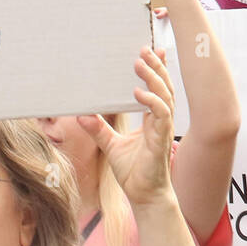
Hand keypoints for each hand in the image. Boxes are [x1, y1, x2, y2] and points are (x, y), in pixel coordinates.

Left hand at [79, 47, 175, 207]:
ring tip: (141, 63)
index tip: (151, 52)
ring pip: (164, 96)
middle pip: (163, 87)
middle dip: (156, 67)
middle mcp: (161, 122)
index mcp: (152, 121)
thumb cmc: (134, 173)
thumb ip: (99, 129)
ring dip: (153, 78)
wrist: (144, 196)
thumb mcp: (110, 146)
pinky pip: (161, 115)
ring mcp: (163, 130)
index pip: (157, 89)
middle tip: (144, 49)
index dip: (157, 71)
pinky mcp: (160, 140)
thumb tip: (81, 115)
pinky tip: (138, 92)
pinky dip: (151, 101)